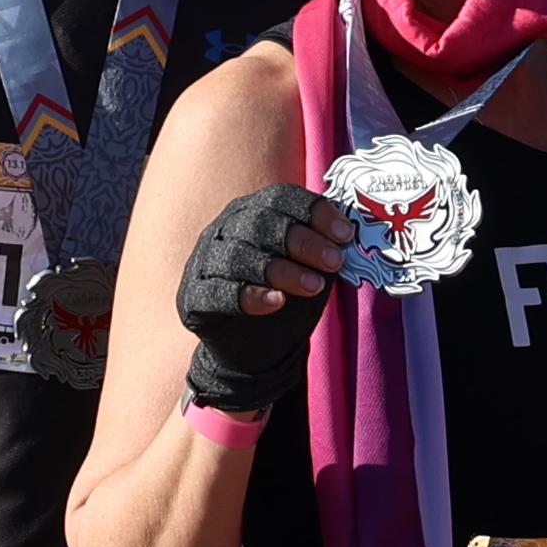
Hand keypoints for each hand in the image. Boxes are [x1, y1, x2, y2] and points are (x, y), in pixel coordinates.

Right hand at [176, 182, 346, 415]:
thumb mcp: (312, 267)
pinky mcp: (193, 297)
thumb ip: (325, 248)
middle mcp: (225, 229)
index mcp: (253, 211)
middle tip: (334, 261)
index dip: (314, 212)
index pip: (280, 197)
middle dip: (302, 240)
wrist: (256, 349)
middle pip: (259, 223)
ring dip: (281, 269)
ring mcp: (204, 261)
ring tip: (314, 286)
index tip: (345, 234)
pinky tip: (278, 302)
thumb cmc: (287, 296)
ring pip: (237, 255)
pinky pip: (218, 292)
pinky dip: (251, 295)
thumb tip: (353, 232)